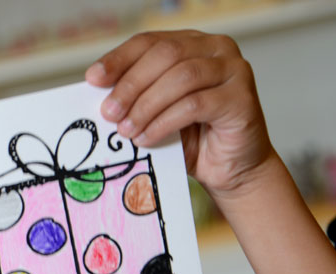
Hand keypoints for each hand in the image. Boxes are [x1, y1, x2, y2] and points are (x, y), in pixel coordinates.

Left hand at [86, 31, 278, 200]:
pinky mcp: (242, 98)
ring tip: (126, 130)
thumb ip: (136, 97)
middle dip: (130, 84)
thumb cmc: (193, 139)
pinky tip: (147, 137)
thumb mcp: (156, 112)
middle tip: (109, 112)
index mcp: (192, 43)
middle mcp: (217, 49)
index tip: (93, 79)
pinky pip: (195, 104)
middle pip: (165, 54)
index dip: (119, 58)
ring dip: (146, 105)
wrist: (232, 169)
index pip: (150, 41)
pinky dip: (164, 122)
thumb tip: (99, 95)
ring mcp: (234, 71)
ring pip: (180, 78)